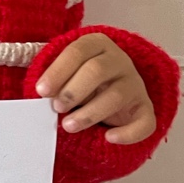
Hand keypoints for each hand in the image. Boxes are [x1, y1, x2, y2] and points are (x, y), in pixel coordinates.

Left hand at [35, 32, 155, 144]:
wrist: (108, 90)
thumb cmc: (80, 80)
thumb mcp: (66, 72)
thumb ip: (54, 78)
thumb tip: (39, 93)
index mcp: (97, 44)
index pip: (77, 51)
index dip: (58, 71)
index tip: (42, 90)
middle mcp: (119, 60)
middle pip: (97, 70)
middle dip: (72, 91)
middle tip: (56, 108)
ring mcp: (134, 84)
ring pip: (116, 96)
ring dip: (89, 113)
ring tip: (69, 125)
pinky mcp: (144, 109)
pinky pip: (144, 122)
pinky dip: (128, 133)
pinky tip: (109, 138)